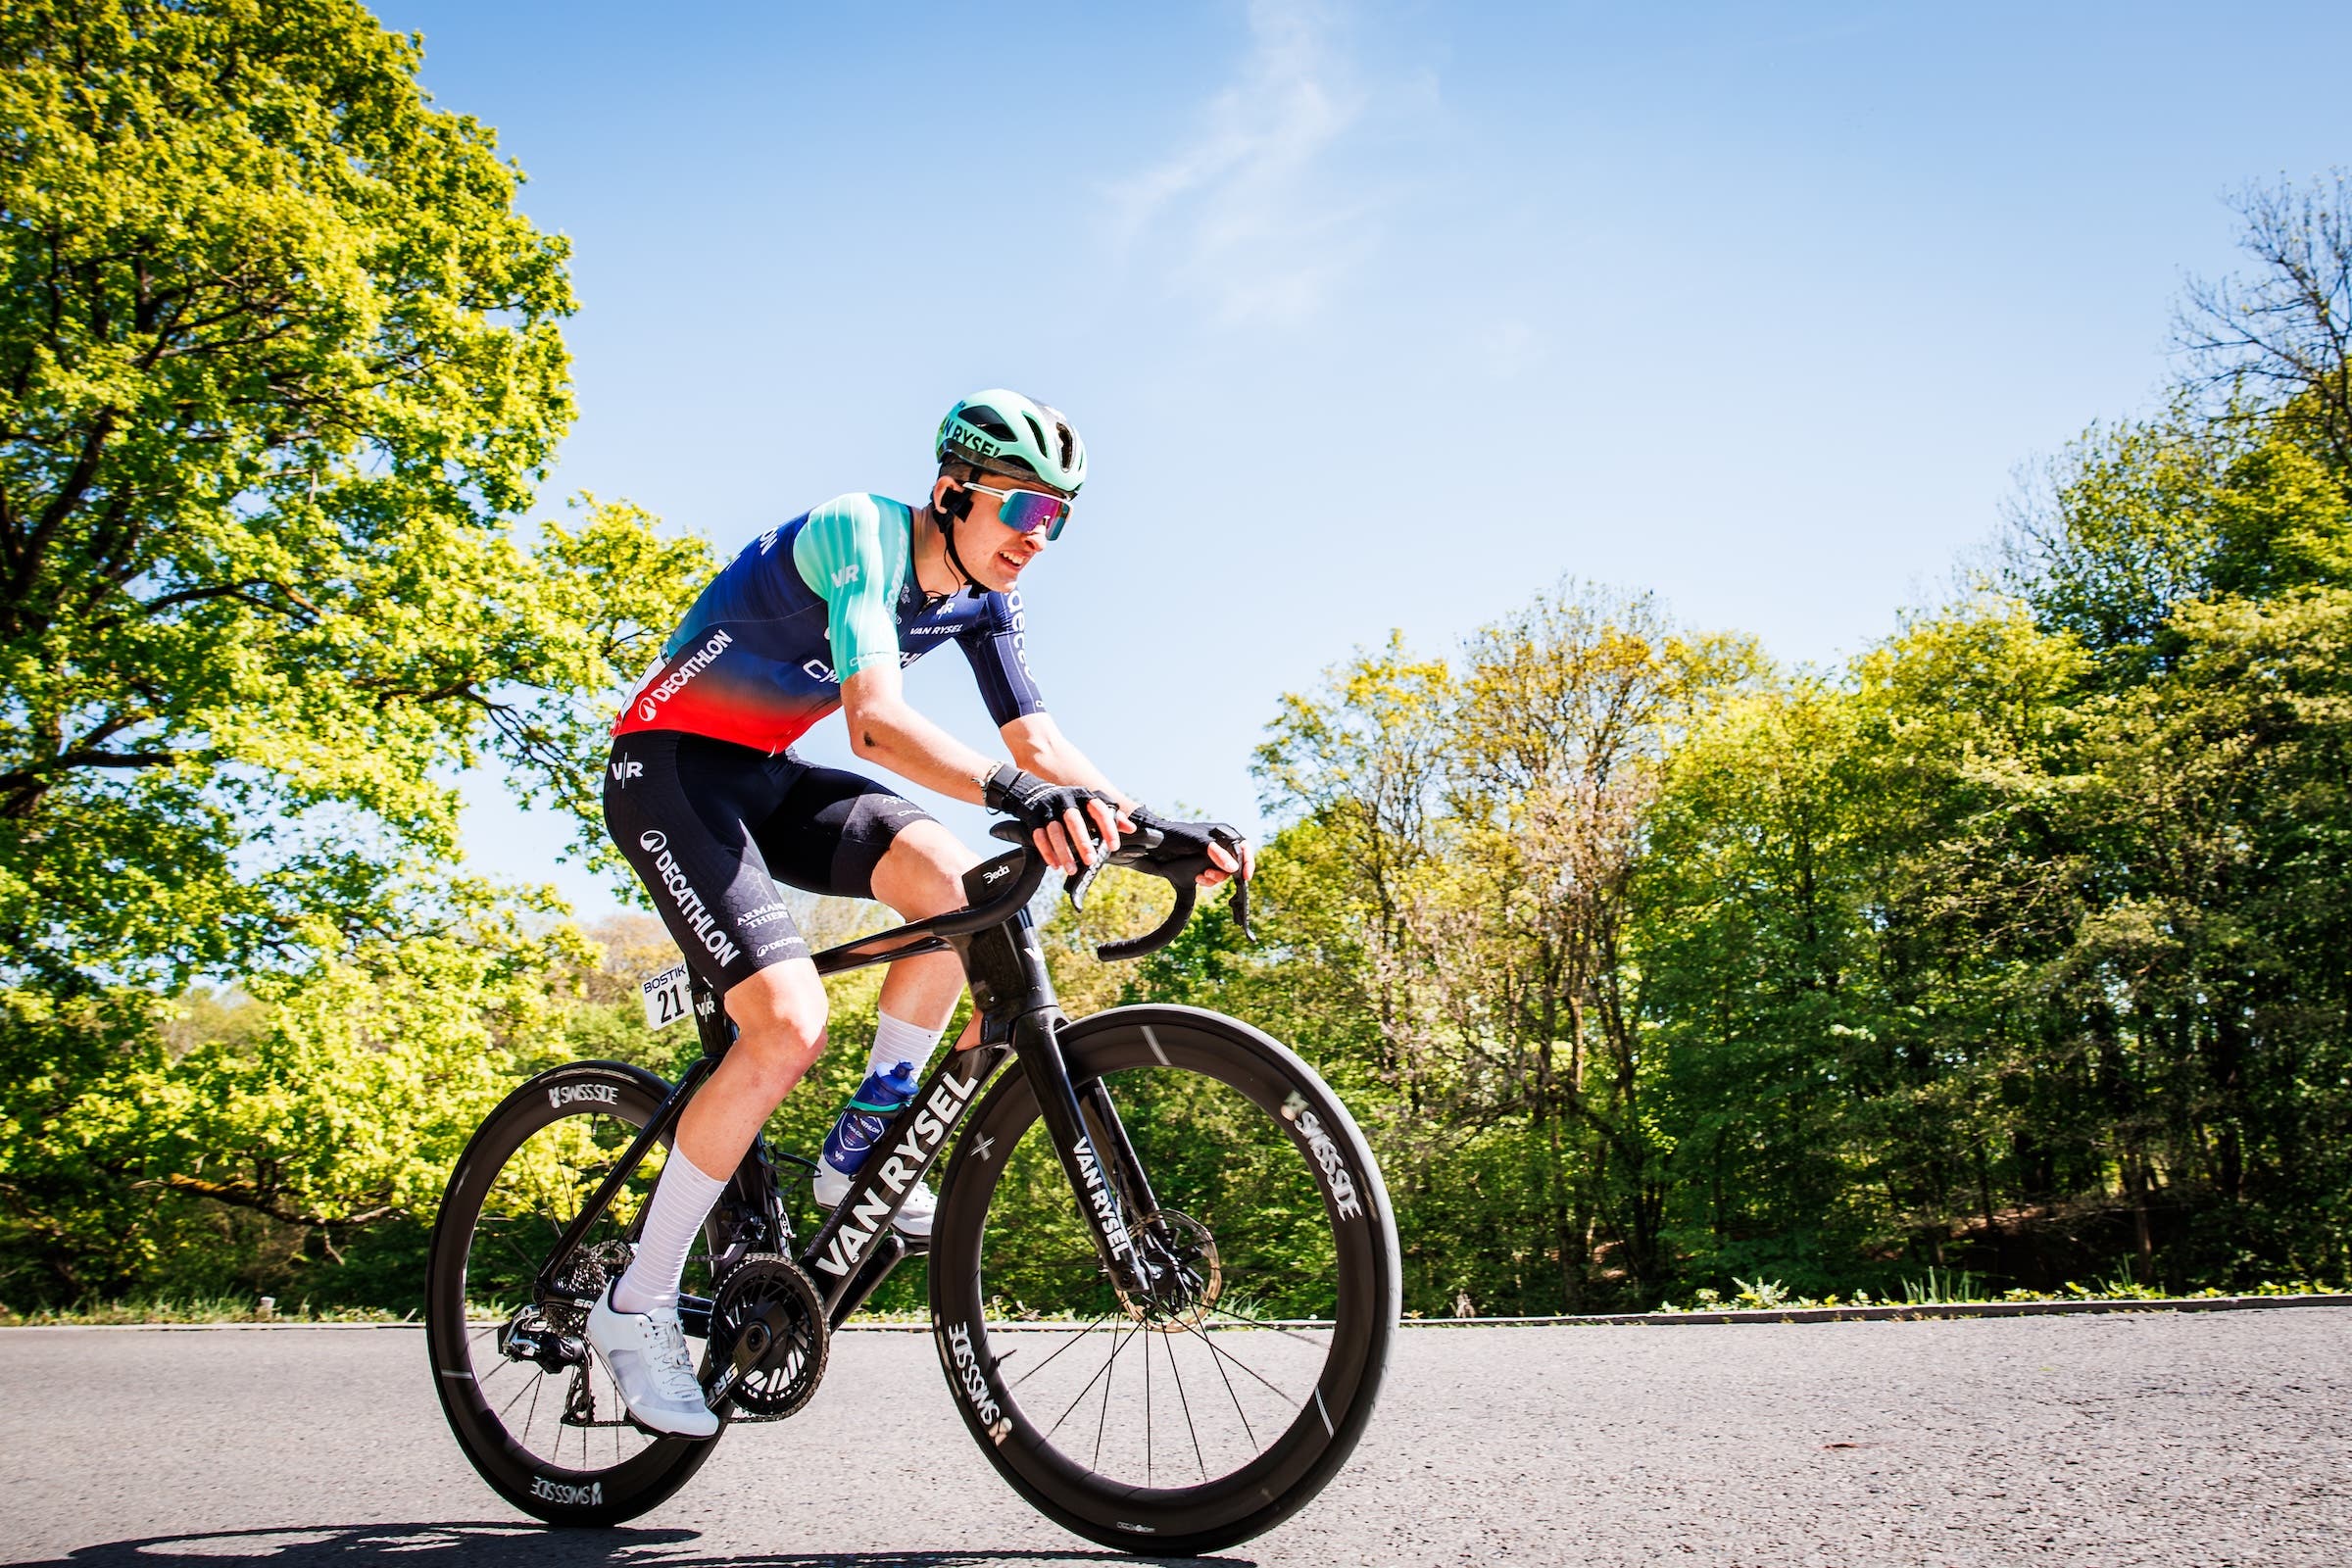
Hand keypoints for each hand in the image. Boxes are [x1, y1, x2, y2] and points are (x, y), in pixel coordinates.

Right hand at [983, 765, 1128, 876]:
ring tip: (1071, 869)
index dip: (1107, 827)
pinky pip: (1038, 836)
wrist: (1033, 791)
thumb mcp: (1090, 804)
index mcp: (1083, 796)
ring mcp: (1047, 807)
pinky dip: (1047, 852)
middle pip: (1074, 820)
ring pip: (1055, 831)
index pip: (1099, 809)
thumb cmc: (1070, 804)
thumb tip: (1131, 828)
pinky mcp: (1033, 816)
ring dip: (1063, 852)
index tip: (1113, 846)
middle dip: (1082, 841)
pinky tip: (1055, 865)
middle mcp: (1065, 799)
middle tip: (1091, 860)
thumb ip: (1111, 815)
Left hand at [1129, 807, 1251, 888]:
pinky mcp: (1203, 865)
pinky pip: (1213, 877)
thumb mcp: (1198, 842)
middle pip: (1235, 863)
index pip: (1244, 848)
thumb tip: (1234, 868)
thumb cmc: (1176, 836)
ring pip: (1224, 873)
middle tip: (1210, 874)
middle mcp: (1220, 844)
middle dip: (1225, 873)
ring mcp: (1211, 855)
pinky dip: (1208, 880)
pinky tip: (1198, 878)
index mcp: (1223, 833)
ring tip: (1201, 876)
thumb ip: (1217, 853)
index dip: (1247, 863)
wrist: (1154, 843)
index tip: (1245, 877)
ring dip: (1214, 878)